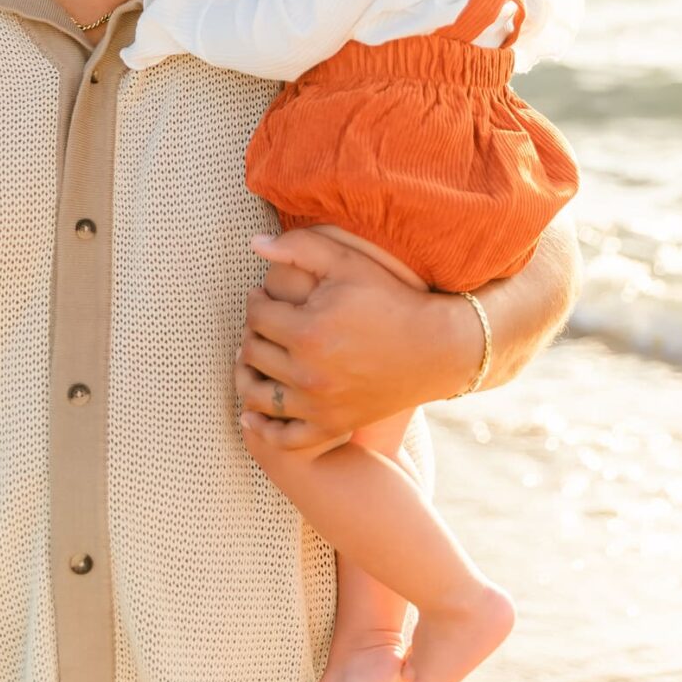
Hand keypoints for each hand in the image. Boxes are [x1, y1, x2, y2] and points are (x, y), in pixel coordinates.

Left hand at [235, 229, 481, 450]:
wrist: (433, 348)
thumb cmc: (389, 297)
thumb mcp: (347, 261)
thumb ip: (298, 246)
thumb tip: (254, 244)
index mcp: (307, 330)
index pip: (256, 315)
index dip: (256, 301)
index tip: (263, 296)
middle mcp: (308, 373)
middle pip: (253, 352)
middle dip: (251, 333)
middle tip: (261, 324)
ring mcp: (319, 404)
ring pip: (258, 394)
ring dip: (248, 375)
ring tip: (258, 358)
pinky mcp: (331, 425)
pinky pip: (284, 437)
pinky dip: (263, 427)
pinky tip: (253, 414)